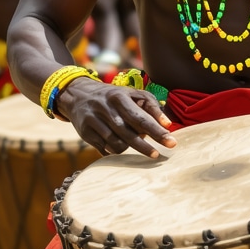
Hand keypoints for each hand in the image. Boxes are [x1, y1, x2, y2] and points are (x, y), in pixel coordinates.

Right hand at [58, 78, 176, 158]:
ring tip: (134, 142)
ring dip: (129, 148)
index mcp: (119, 97)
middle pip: (128, 134)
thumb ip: (151, 106)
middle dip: (145, 147)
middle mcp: (105, 108)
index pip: (141, 118)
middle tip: (157, 155)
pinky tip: (119, 145)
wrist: (78, 94)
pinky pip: (106, 149)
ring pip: (117, 144)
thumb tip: (167, 124)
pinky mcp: (85, 134)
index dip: (157, 132)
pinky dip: (115, 150)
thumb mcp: (132, 94)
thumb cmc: (114, 96)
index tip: (171, 142)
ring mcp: (93, 121)